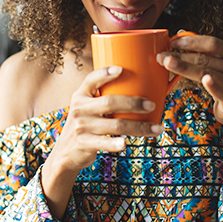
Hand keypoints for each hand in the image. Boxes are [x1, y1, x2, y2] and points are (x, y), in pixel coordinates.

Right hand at [47, 66, 163, 174]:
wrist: (66, 152)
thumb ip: (104, 99)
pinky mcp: (84, 143)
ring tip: (156, 128)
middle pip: (109, 102)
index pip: (91, 80)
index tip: (121, 69)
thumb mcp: (88, 108)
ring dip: (139, 127)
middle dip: (133, 103)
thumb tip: (141, 86)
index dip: (105, 73)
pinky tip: (126, 144)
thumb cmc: (86, 125)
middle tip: (151, 105)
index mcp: (81, 95)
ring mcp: (81, 126)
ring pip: (115, 125)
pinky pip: (103, 143)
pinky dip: (115, 144)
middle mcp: (79, 108)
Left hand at [156, 34, 222, 128]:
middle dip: (181, 56)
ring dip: (183, 67)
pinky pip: (219, 90)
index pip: (212, 43)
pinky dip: (212, 85)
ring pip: (205, 72)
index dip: (192, 41)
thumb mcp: (218, 65)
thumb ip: (203, 50)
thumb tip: (180, 33)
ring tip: (166, 64)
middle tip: (162, 56)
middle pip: (205, 58)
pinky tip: (204, 80)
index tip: (173, 42)